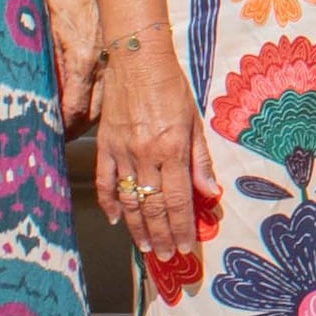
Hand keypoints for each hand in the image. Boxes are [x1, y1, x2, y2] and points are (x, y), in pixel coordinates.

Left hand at [41, 0, 101, 124]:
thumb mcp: (45, 30)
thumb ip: (44, 64)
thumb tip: (38, 95)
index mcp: (81, 60)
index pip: (74, 110)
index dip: (62, 128)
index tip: (51, 136)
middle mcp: (102, 66)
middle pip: (93, 116)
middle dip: (75, 130)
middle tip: (59, 136)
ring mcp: (113, 63)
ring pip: (106, 107)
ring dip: (88, 119)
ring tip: (71, 125)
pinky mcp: (118, 58)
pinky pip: (111, 91)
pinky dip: (100, 104)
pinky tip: (88, 105)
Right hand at [96, 36, 202, 278]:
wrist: (137, 58)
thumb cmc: (171, 86)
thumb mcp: (194, 120)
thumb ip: (200, 159)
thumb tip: (210, 192)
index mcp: (172, 150)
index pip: (178, 200)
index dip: (182, 228)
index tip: (186, 248)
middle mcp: (146, 155)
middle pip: (153, 207)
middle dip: (162, 236)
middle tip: (167, 257)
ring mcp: (122, 152)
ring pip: (130, 199)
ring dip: (137, 228)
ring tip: (146, 247)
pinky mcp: (104, 145)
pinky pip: (105, 180)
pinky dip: (110, 202)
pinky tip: (116, 219)